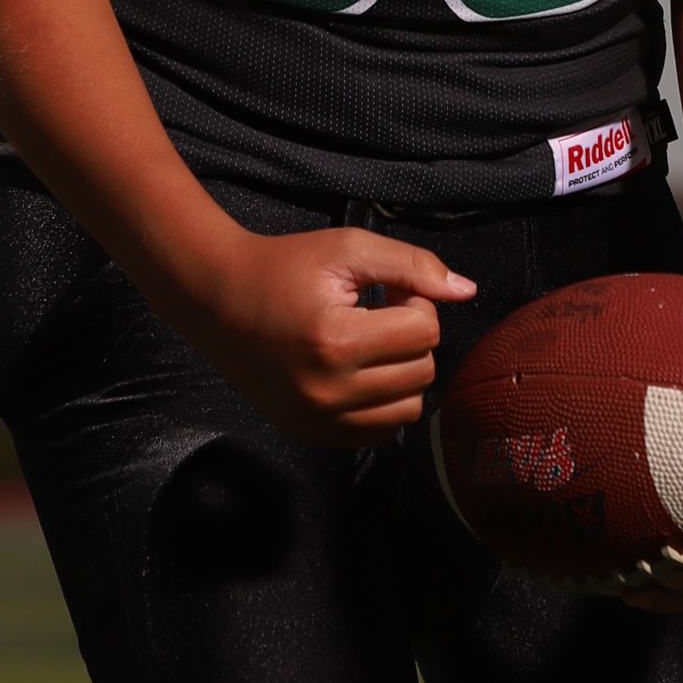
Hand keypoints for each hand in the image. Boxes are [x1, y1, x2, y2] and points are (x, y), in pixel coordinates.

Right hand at [183, 225, 475, 446]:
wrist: (216, 300)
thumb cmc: (283, 268)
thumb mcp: (347, 248)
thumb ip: (412, 265)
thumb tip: (466, 291)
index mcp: (336, 342)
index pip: (425, 332)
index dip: (415, 302)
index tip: (386, 291)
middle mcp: (328, 392)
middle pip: (422, 371)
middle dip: (410, 336)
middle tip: (375, 314)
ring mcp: (318, 420)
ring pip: (409, 407)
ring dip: (402, 372)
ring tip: (368, 343)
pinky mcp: (312, 434)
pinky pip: (381, 431)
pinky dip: (382, 402)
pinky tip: (358, 371)